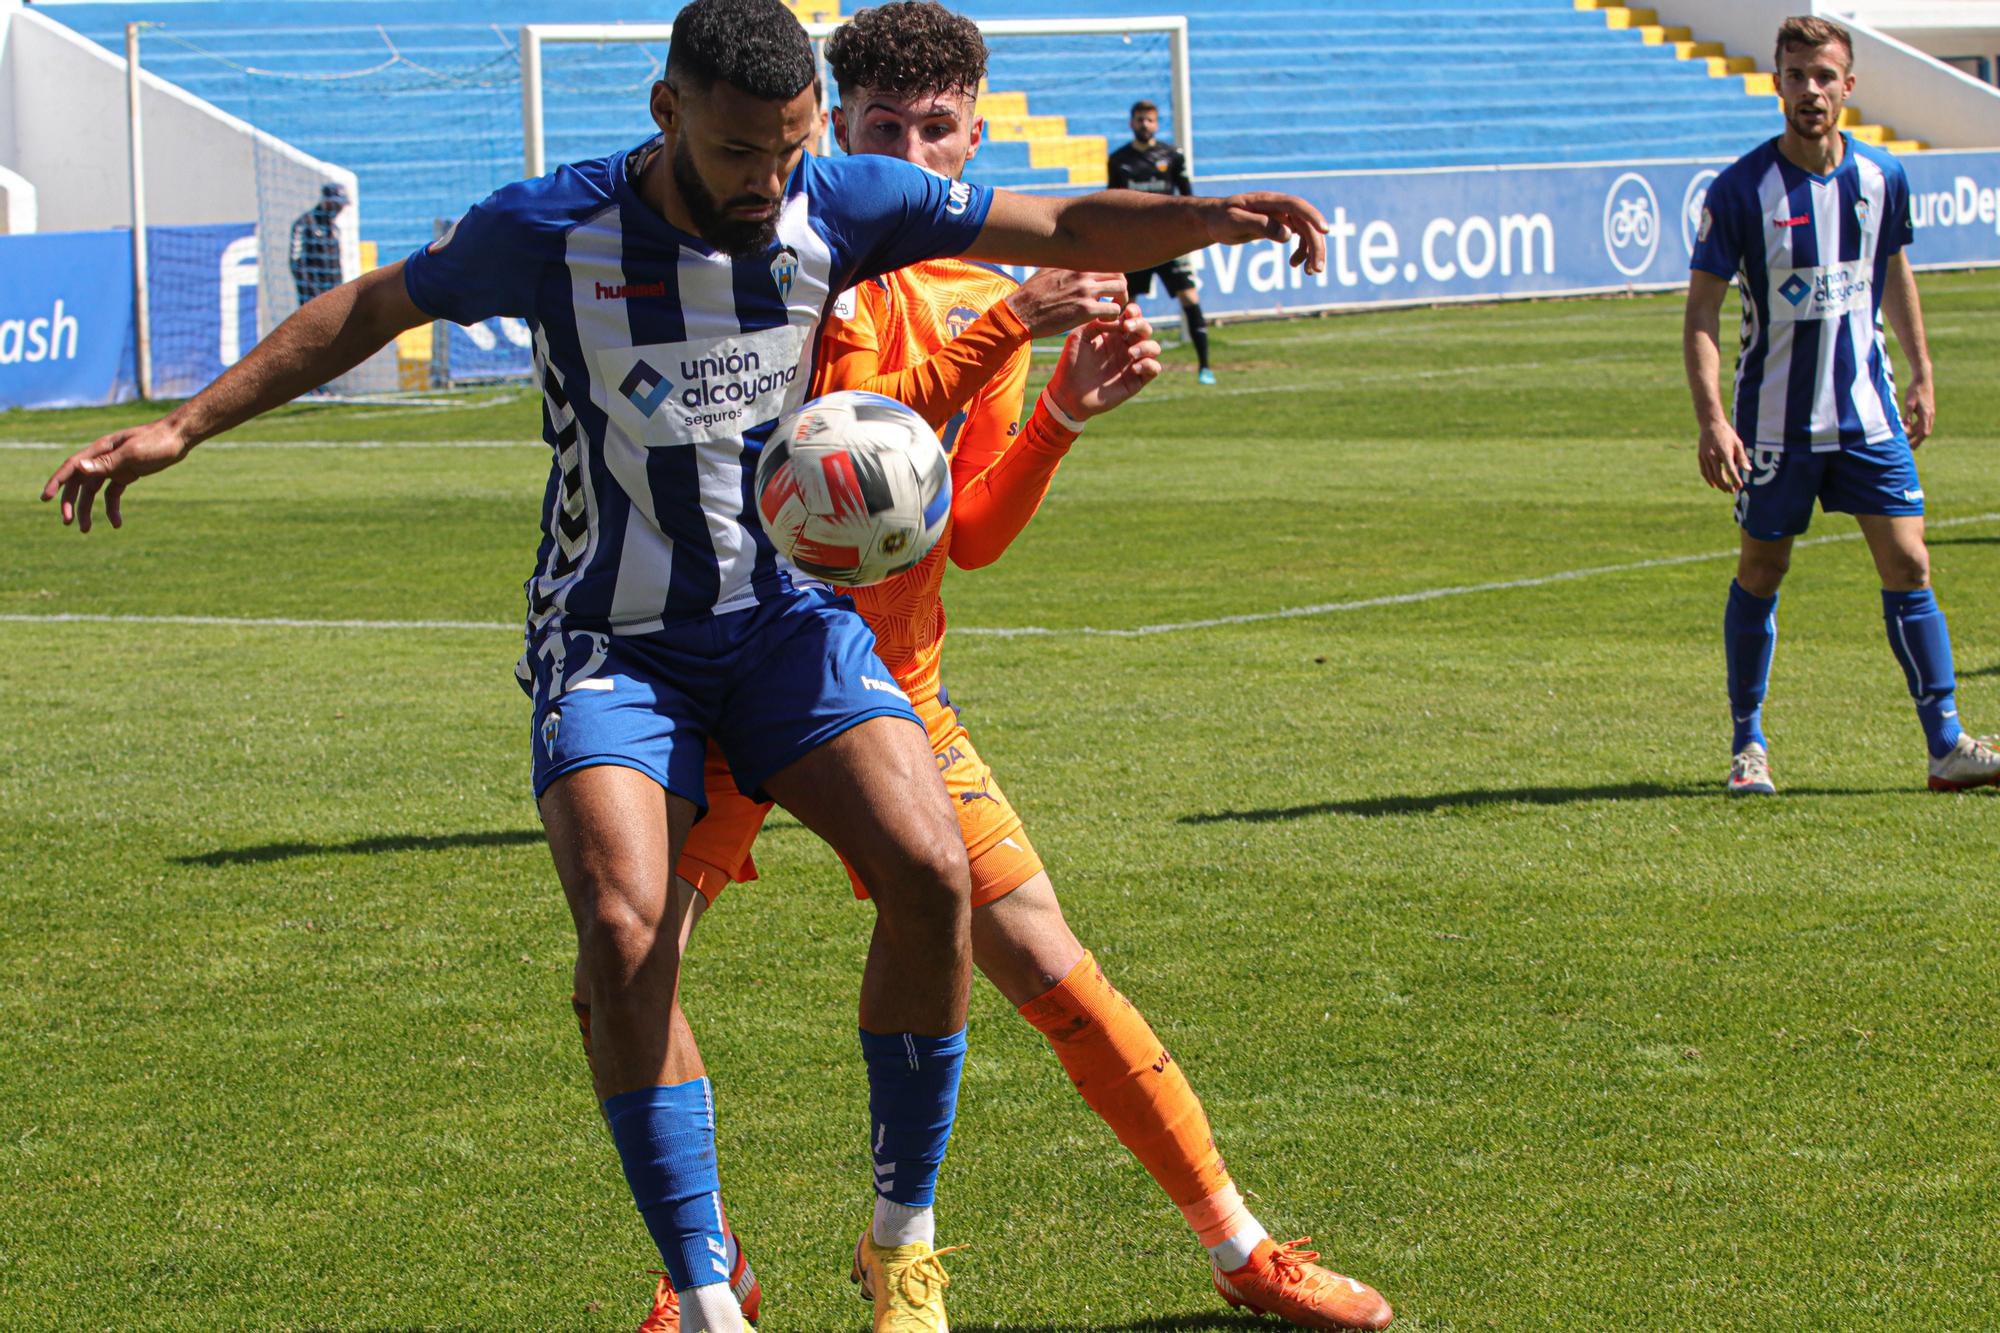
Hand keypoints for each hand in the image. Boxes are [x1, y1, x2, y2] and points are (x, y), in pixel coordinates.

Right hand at [41, 418, 194, 531]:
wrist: (179, 437)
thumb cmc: (156, 441)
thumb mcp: (133, 454)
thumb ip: (107, 463)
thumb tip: (80, 468)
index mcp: (100, 449)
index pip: (72, 467)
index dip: (57, 482)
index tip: (46, 498)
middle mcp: (103, 458)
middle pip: (79, 483)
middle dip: (70, 502)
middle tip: (67, 522)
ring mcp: (114, 467)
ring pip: (94, 491)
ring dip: (88, 509)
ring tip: (86, 529)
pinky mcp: (127, 474)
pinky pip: (113, 494)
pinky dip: (112, 508)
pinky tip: (116, 524)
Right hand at [1003, 269, 1127, 338]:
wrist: (1019, 314)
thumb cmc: (1030, 296)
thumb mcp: (1045, 271)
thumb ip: (1063, 266)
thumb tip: (1069, 263)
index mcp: (1075, 262)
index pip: (1106, 262)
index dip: (1110, 277)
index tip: (1106, 289)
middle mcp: (1083, 272)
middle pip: (1119, 274)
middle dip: (1120, 289)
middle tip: (1114, 301)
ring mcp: (1085, 290)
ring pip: (1121, 289)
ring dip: (1120, 302)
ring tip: (1109, 312)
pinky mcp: (1086, 310)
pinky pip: (1114, 310)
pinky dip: (1112, 318)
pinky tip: (1101, 322)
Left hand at [1045, 304, 1161, 422]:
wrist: (1068, 393)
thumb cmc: (1070, 363)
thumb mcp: (1079, 337)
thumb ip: (1096, 322)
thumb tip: (1117, 318)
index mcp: (1113, 334)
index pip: (1131, 317)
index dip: (1134, 311)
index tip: (1127, 312)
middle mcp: (1125, 346)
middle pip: (1145, 329)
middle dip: (1140, 324)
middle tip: (1127, 328)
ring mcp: (1132, 363)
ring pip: (1154, 348)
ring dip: (1145, 346)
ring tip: (1130, 353)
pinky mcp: (1136, 381)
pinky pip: (1154, 368)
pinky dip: (1148, 365)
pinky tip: (1133, 368)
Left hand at [1203, 192, 1328, 274]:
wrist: (1215, 220)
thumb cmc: (1222, 219)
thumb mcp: (1235, 222)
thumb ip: (1260, 225)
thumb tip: (1287, 234)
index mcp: (1269, 201)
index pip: (1296, 206)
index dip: (1312, 217)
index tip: (1325, 231)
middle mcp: (1280, 207)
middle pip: (1306, 224)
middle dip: (1316, 246)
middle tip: (1317, 270)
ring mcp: (1283, 216)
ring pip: (1307, 232)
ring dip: (1313, 252)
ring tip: (1310, 272)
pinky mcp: (1281, 226)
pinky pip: (1299, 237)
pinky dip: (1302, 252)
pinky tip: (1295, 265)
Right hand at [1697, 421, 1750, 492]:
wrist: (1710, 424)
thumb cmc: (1727, 434)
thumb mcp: (1738, 443)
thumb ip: (1742, 458)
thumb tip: (1748, 470)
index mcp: (1724, 452)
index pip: (1730, 470)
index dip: (1735, 480)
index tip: (1740, 486)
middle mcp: (1713, 455)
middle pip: (1719, 476)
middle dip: (1726, 485)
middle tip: (1733, 491)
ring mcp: (1705, 457)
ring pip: (1711, 476)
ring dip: (1719, 485)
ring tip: (1726, 489)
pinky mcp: (1700, 457)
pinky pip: (1704, 472)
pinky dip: (1709, 480)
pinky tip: (1714, 485)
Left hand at [1904, 375, 1934, 446]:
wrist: (1923, 379)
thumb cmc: (1914, 390)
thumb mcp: (1909, 404)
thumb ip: (1907, 416)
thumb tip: (1905, 428)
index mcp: (1926, 415)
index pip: (1924, 433)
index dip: (1918, 441)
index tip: (1911, 448)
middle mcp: (1930, 415)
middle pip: (1924, 432)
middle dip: (1917, 441)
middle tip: (1908, 449)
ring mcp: (1929, 412)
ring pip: (1923, 427)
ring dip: (1916, 434)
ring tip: (1908, 441)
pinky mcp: (1927, 409)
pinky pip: (1923, 422)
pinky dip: (1917, 427)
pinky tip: (1909, 430)